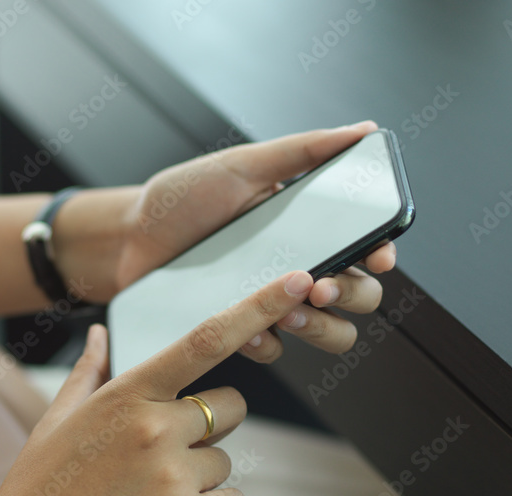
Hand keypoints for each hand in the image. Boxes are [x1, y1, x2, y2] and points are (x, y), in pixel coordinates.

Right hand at [0, 271, 314, 495]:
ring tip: (147, 493)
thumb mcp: (55, 421)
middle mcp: (155, 427)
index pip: (206, 339)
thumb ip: (88, 372)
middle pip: (230, 407)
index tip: (296, 282)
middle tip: (165, 450)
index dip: (258, 307)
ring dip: (200, 475)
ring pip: (225, 460)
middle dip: (210, 425)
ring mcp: (172, 475)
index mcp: (126, 393)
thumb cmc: (37, 490)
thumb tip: (98, 333)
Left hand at [117, 121, 395, 356]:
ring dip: (321, 327)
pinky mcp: (243, 329)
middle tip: (321, 286)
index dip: (383, 254)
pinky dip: (266, 342)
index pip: (368, 245)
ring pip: (330, 331)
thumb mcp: (242, 166)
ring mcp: (271, 300)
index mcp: (307, 226)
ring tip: (287, 311)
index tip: (378, 257)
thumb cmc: (182, 198)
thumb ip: (303, 151)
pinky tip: (245, 328)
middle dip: (354, 295)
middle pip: (361, 294)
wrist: (128, 239)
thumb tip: (364, 131)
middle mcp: (297, 265)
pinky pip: (275, 348)